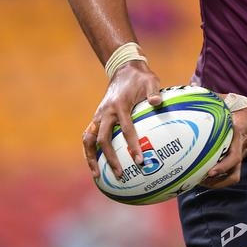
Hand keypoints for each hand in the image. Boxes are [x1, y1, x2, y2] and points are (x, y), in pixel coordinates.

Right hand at [82, 62, 161, 177]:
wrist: (123, 70)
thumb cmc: (140, 78)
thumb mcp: (151, 81)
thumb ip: (154, 92)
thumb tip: (158, 102)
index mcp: (119, 105)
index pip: (126, 129)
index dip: (132, 144)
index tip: (139, 159)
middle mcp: (105, 112)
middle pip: (103, 139)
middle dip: (110, 158)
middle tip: (120, 174)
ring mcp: (98, 116)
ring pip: (88, 140)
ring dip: (91, 158)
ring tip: (98, 176)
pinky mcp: (96, 119)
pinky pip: (88, 137)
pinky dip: (89, 152)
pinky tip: (95, 165)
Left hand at [200, 97, 246, 188]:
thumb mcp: (234, 101)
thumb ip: (217, 98)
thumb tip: (195, 88)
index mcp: (239, 134)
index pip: (234, 153)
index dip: (223, 165)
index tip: (211, 172)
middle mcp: (240, 147)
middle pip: (234, 171)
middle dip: (217, 179)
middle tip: (200, 179)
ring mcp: (241, 155)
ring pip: (233, 176)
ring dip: (217, 183)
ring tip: (199, 182)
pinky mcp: (239, 158)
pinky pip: (231, 173)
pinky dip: (219, 178)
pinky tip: (204, 177)